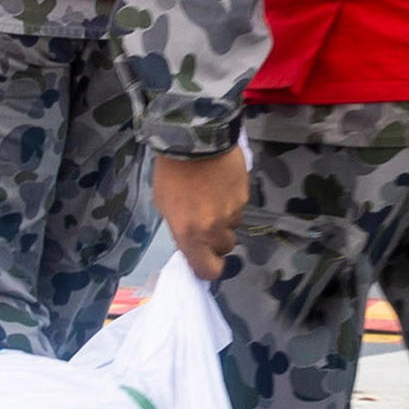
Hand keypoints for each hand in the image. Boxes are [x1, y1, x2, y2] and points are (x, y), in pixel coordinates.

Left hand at [152, 147, 248, 278]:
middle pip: (224, 247)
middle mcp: (214, 229)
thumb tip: (190, 239)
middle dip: (217, 238)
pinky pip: (239, 206)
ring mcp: (232, 212)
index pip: (207, 270)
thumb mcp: (164, 204)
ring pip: (233, 225)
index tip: (206, 260)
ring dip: (224, 218)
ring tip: (212, 195)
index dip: (209, 269)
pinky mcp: (245, 196)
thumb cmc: (171, 172)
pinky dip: (231, 199)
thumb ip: (179, 227)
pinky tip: (220, 183)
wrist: (195, 139)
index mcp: (190, 235)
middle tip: (206, 220)